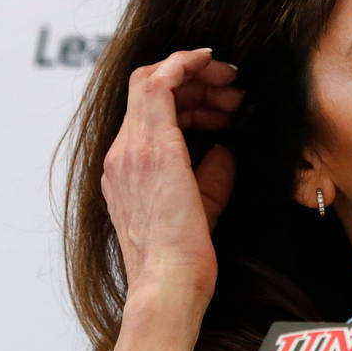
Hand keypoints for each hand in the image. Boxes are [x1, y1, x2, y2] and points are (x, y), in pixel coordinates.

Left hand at [101, 48, 242, 350]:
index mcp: (147, 149)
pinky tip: (203, 138)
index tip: (215, 62)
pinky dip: (173, 125)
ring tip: (226, 115)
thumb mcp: (213, 198)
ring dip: (187, 103)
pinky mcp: (121, 183)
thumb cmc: (187, 253)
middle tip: (232, 91)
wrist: (163, 288)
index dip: (185, 63)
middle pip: (151, 89)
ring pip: (147, 110)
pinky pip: (144, 136)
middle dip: (195, 82)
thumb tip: (221, 149)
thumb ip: (217, 162)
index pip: (155, 81)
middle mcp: (125, 153)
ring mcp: (119, 167)